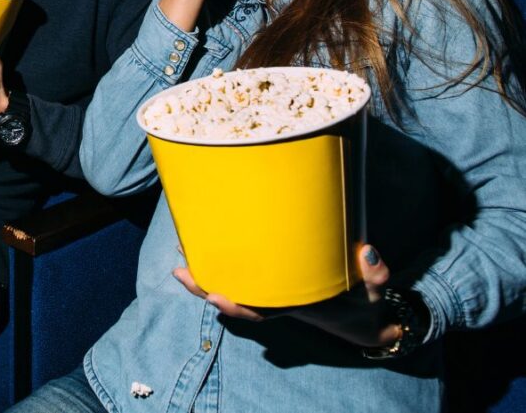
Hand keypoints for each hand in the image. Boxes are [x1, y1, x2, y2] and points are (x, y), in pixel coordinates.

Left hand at [173, 243, 401, 347]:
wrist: (361, 314)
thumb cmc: (364, 300)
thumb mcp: (374, 290)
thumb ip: (374, 274)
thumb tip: (366, 252)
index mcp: (297, 306)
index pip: (262, 311)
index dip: (236, 306)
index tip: (214, 298)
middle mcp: (278, 299)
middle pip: (235, 297)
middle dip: (205, 286)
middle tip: (180, 270)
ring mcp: (273, 289)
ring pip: (233, 283)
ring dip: (205, 271)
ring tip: (181, 249)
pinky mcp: (273, 276)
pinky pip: (242, 271)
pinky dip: (221, 260)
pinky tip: (203, 241)